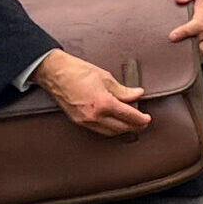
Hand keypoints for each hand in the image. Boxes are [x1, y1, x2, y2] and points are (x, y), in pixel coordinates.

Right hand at [34, 50, 151, 136]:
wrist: (55, 73)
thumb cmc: (77, 71)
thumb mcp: (105, 77)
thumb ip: (123, 90)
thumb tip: (137, 94)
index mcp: (103, 103)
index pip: (129, 116)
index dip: (141, 119)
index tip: (147, 119)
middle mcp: (94, 115)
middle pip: (121, 128)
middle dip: (135, 127)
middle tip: (143, 123)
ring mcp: (85, 120)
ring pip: (110, 132)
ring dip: (122, 130)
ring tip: (131, 123)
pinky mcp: (78, 121)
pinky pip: (99, 130)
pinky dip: (110, 129)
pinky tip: (114, 123)